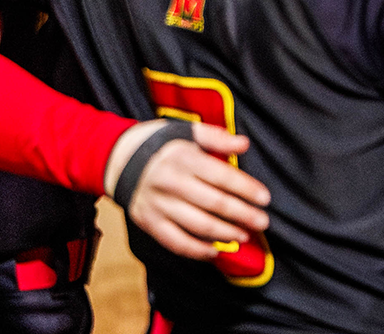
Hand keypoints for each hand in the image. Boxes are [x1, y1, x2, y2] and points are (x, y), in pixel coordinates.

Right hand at [107, 121, 271, 261]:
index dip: (246, 188)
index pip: (222, 176)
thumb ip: (217, 138)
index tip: (265, 198)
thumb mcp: (187, 132)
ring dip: (224, 233)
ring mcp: (159, 205)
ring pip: (197, 225)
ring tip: (244, 235)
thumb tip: (244, 143)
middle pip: (214, 203)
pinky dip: (196, 250)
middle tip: (262, 222)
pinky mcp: (148, 222)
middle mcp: (171, 183)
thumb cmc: (161, 144)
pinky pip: (175, 242)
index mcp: (184, 158)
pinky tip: (214, 250)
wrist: (118, 158)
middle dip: (242, 214)